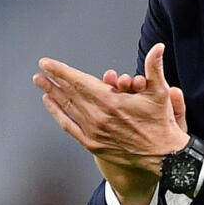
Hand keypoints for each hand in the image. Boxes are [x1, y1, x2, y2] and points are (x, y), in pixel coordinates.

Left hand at [33, 43, 189, 176]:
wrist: (162, 156)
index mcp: (111, 101)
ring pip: (67, 108)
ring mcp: (93, 131)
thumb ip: (155, 67)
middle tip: (41, 70)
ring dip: (52, 93)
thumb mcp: (161, 92)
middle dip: (53, 80)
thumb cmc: (160, 123)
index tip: (48, 63)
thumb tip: (158, 47)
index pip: (79, 82)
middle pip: (69, 93)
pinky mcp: (92, 144)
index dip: (62, 71)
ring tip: (41, 83)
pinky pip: (69, 126)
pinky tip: (51, 104)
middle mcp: (98, 116)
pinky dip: (58, 114)